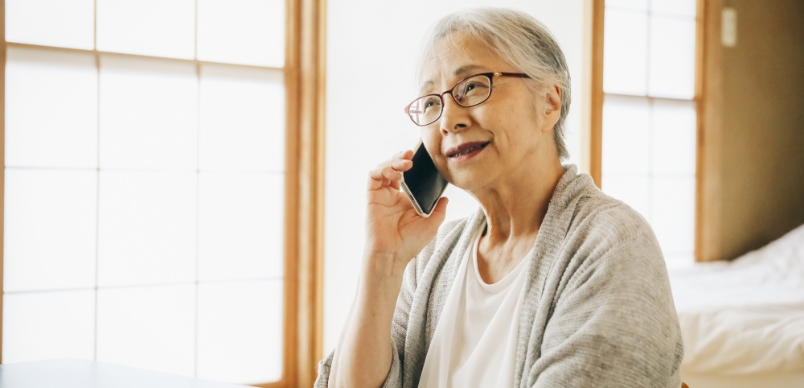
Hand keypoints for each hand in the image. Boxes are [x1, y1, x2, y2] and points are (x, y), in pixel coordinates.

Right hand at [364, 149, 448, 268]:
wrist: (392, 254)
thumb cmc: (409, 243)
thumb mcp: (431, 224)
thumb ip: (439, 209)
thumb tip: (445, 197)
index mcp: (406, 200)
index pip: (409, 176)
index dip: (413, 164)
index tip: (424, 157)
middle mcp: (393, 195)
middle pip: (395, 167)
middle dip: (402, 157)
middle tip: (412, 153)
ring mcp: (382, 195)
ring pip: (383, 168)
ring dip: (394, 160)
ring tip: (406, 162)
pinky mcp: (372, 196)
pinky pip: (373, 176)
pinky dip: (383, 169)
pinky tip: (395, 172)